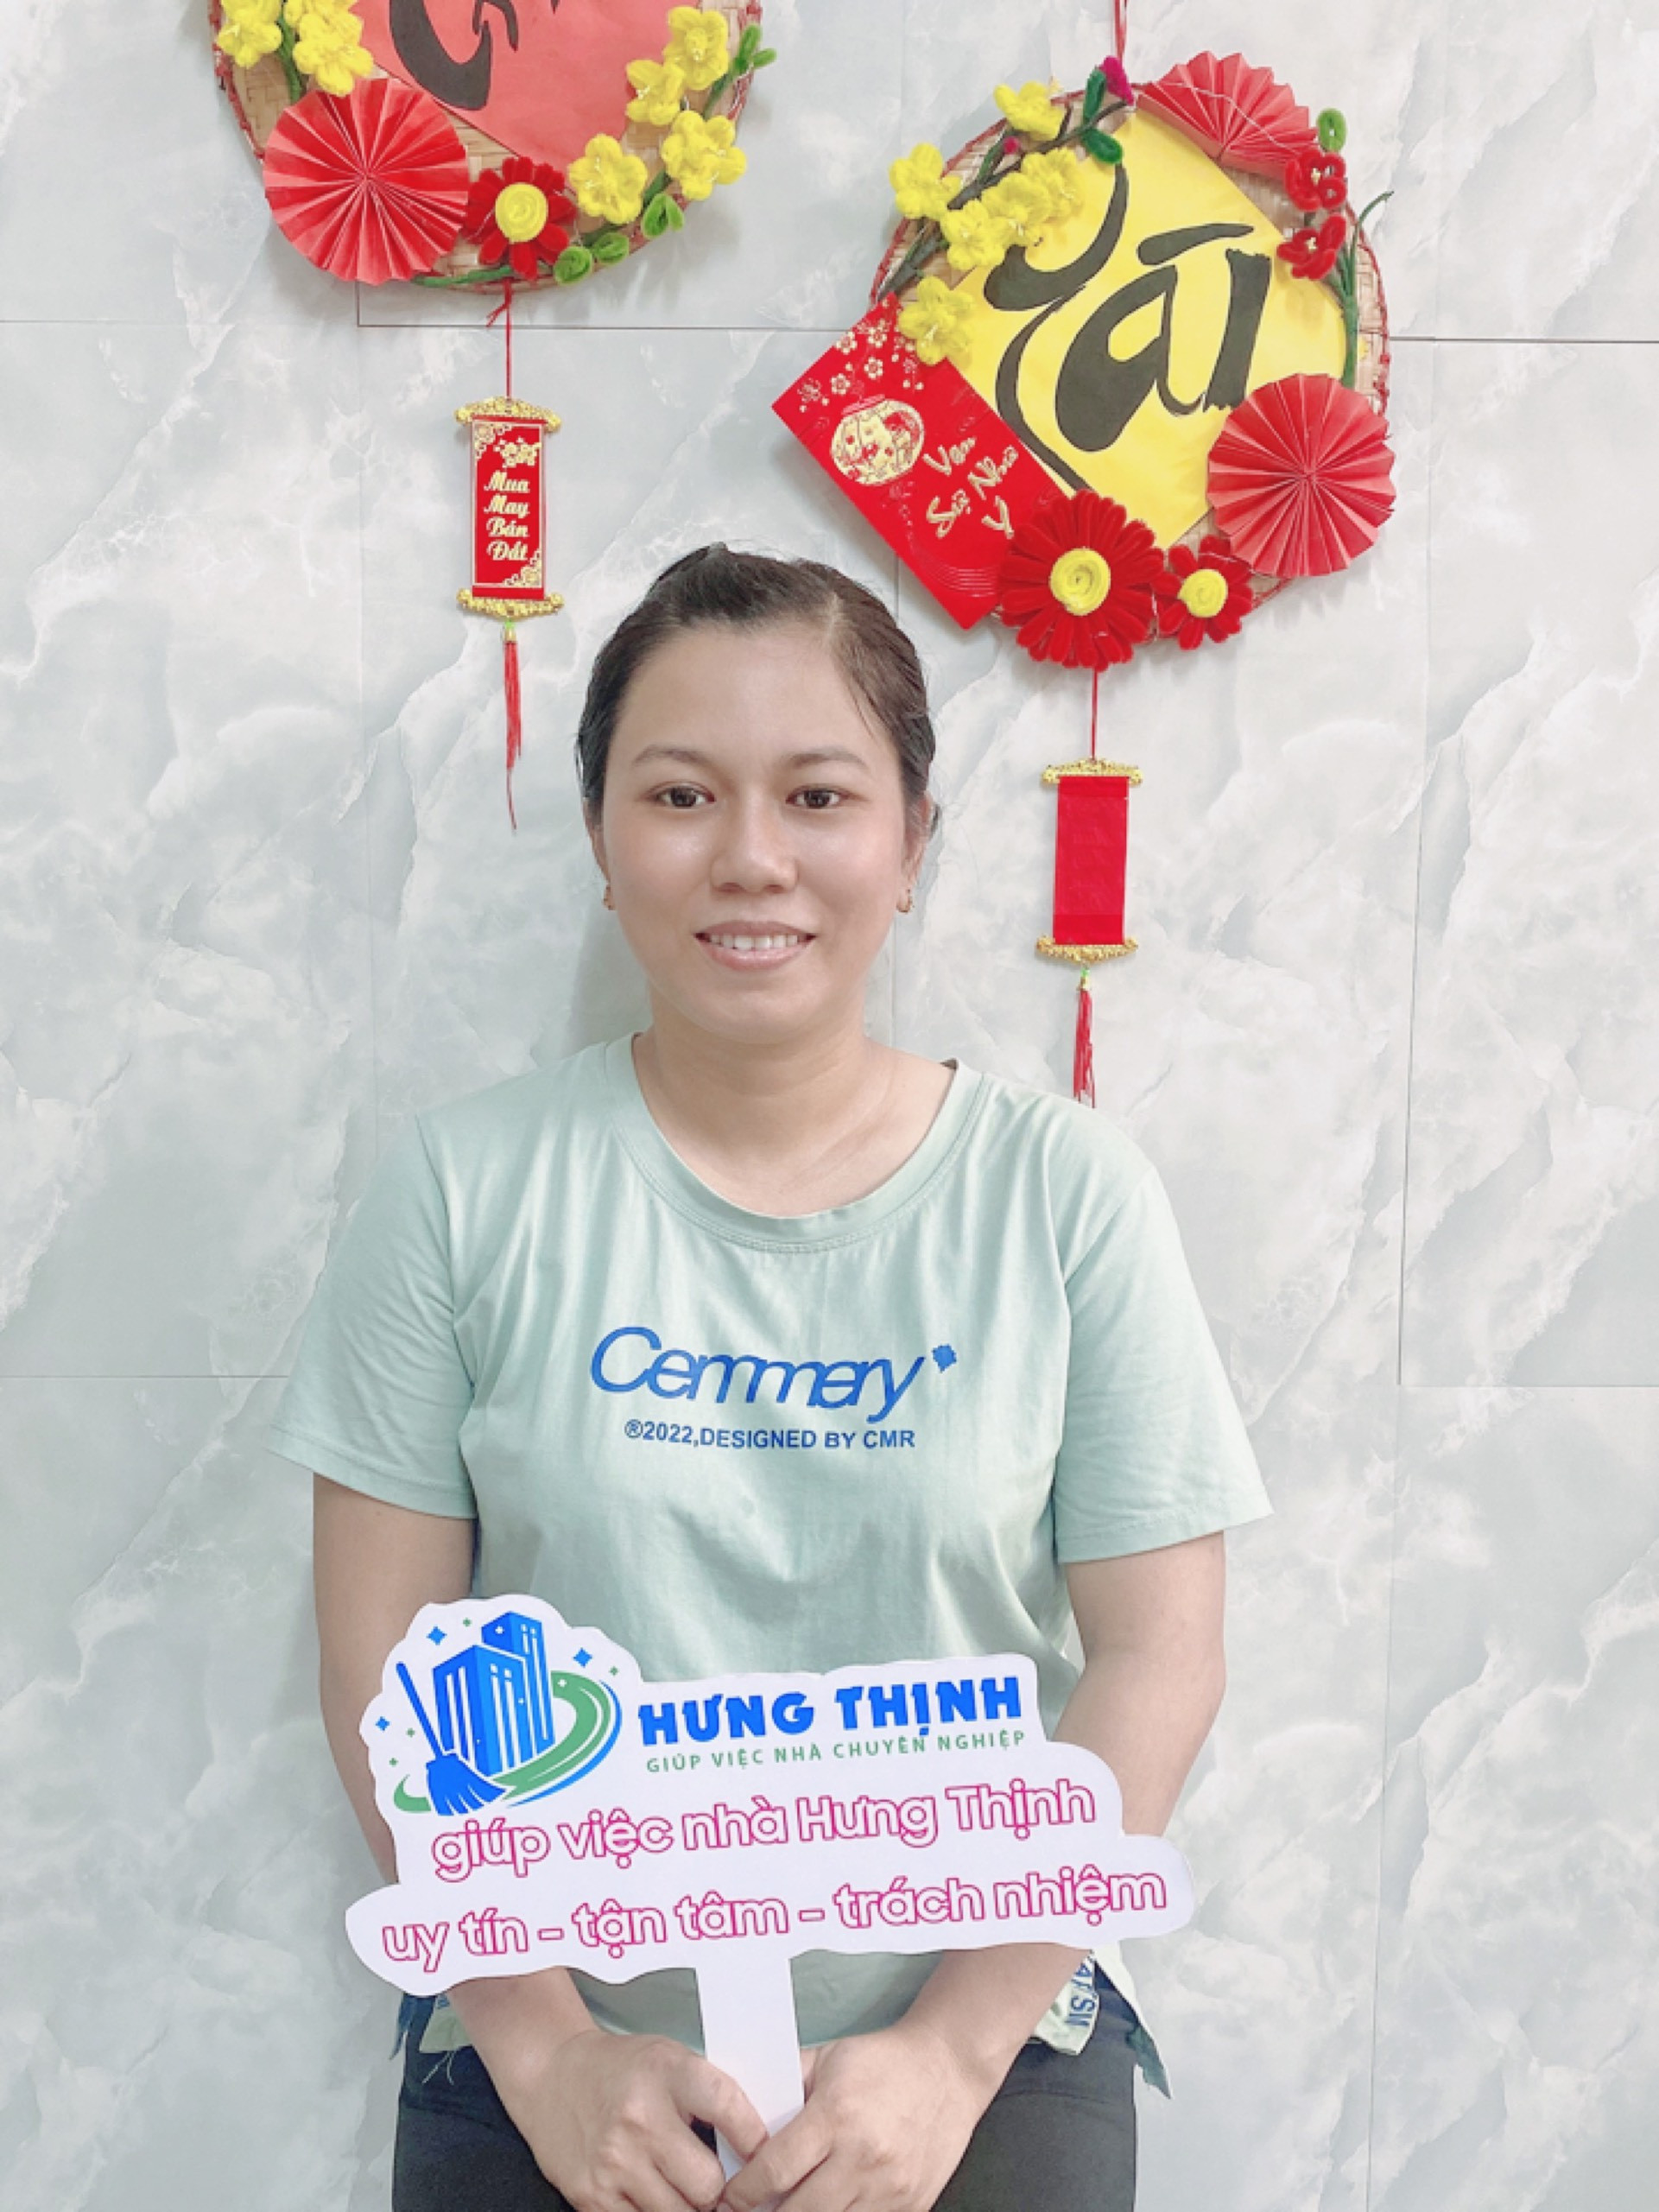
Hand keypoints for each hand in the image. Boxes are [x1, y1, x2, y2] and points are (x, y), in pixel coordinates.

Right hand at [490, 2025, 767, 2211]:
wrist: (552, 2075)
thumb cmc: (624, 2069)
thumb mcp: (670, 2059)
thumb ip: (710, 2095)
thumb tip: (760, 2145)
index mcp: (666, 2073)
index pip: (728, 2107)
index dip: (755, 2137)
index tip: (765, 2152)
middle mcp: (639, 2118)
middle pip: (708, 2184)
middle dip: (720, 2189)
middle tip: (721, 2183)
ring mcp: (614, 2162)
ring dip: (690, 2207)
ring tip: (688, 2188)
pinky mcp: (592, 2197)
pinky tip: (658, 2196)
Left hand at [718, 2018, 997, 2211]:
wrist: (949, 2070)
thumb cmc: (882, 2062)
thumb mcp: (827, 2059)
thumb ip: (783, 2089)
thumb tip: (740, 2123)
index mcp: (836, 2117)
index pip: (775, 2171)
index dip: (743, 2192)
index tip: (728, 2197)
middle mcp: (863, 2158)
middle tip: (750, 2209)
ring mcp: (890, 2190)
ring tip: (786, 2207)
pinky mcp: (911, 2208)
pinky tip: (825, 2208)